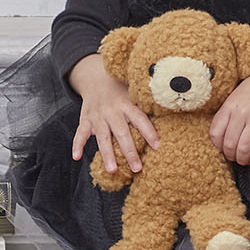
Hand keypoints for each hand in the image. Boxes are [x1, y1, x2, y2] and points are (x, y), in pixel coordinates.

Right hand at [68, 54, 159, 175]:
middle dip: (130, 151)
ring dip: (107, 154)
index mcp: (127, 104)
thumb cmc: (121, 91)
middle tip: (137, 168)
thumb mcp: (134, 93)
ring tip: (113, 171)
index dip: (149, 132)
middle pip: (122, 133)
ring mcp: (97, 116)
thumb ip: (147, 105)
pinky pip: (80, 133)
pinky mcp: (85, 120)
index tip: (158, 146)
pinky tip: (76, 157)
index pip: (140, 119)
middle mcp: (112, 110)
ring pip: (102, 137)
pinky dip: (77, 144)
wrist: (95, 78)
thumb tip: (172, 113)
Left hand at [208, 54, 249, 168]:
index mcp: (230, 106)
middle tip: (233, 157)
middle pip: (229, 144)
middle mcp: (242, 113)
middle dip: (230, 155)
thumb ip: (227, 114)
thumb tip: (219, 137)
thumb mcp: (235, 97)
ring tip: (244, 160)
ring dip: (242, 159)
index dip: (217, 146)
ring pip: (244, 148)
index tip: (221, 148)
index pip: (215, 133)